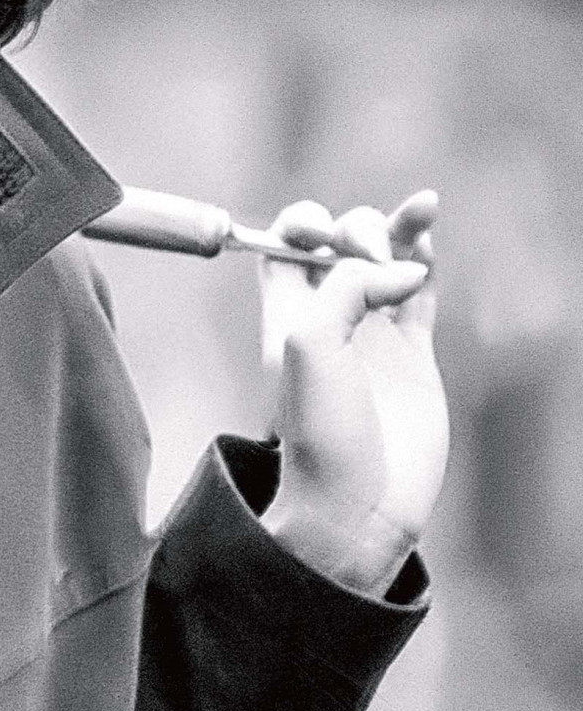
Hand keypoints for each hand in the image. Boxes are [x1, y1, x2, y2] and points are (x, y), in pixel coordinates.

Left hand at [259, 191, 445, 596]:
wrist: (358, 501)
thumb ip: (346, 287)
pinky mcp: (413, 353)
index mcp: (286, 312)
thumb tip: (404, 268)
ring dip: (397, 228)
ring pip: (385, 259)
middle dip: (357, 229)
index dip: (302, 223)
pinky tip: (427, 233)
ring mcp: (372, 332)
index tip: (318, 235)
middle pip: (339, 244)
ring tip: (421, 210)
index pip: (283, 245)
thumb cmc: (320, 431)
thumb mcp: (311, 343)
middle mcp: (327, 317)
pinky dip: (425, 258)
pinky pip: (420, 291)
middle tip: (370, 256)